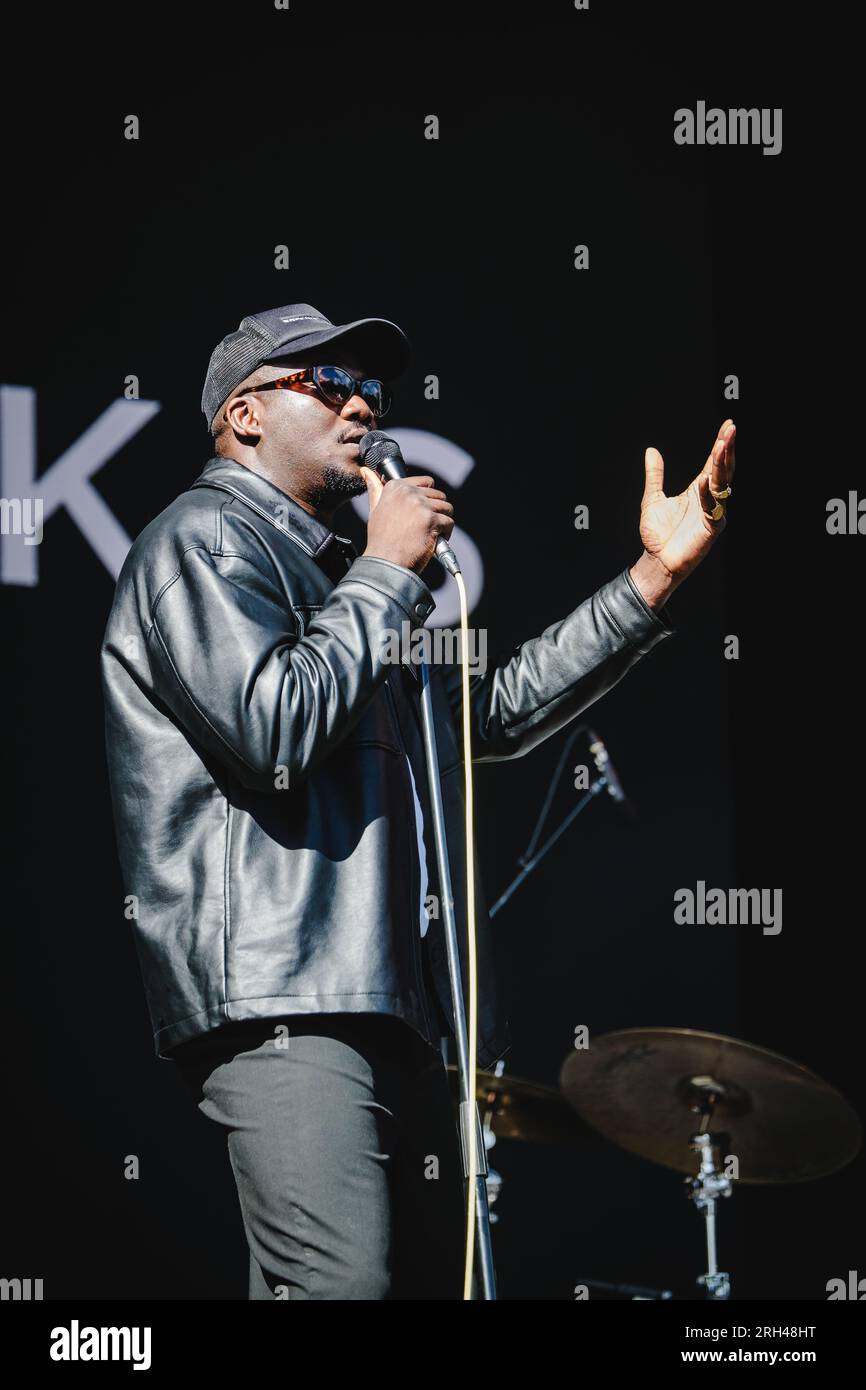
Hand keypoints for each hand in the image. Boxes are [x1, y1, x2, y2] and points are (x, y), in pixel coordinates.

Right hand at [359, 468, 453, 574]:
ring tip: (429, 535)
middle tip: (424, 528)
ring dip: (442, 522)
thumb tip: (366, 471)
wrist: (385, 563)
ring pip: (447, 508)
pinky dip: (446, 534)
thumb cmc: (381, 540)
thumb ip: (375, 489)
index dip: (427, 499)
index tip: (420, 513)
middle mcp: (408, 493)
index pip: (426, 482)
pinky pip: (449, 522)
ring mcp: (420, 506)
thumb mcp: (375, 510)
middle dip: (436, 512)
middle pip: (438, 496)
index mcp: (395, 487)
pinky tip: (434, 542)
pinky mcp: (431, 519)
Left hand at [630, 419, 735, 605]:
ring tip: (722, 445)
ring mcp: (713, 513)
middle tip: (731, 429)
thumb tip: (652, 451)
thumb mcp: (652, 499)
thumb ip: (655, 475)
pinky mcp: (712, 528)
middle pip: (722, 469)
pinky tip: (705, 479)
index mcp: (698, 491)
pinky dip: (707, 493)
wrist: (656, 561)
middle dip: (727, 449)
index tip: (728, 426)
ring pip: (721, 484)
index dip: (721, 445)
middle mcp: (708, 499)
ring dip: (722, 464)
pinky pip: (713, 507)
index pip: (713, 463)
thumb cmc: (657, 535)